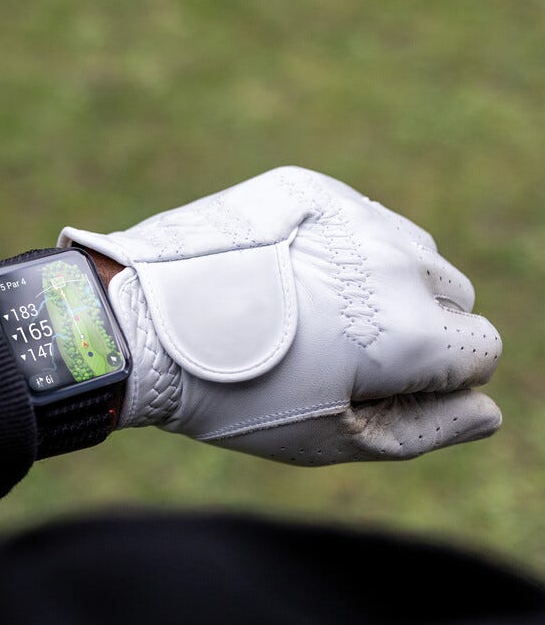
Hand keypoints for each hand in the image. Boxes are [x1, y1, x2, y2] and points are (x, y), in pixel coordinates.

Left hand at [60, 166, 501, 464]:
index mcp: (416, 330)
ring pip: (408, 248)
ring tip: (306, 309)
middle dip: (414, 323)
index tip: (375, 383)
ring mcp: (355, 214)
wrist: (140, 323)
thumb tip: (485, 411)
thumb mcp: (331, 439)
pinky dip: (339, 244)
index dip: (436, 377)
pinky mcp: (311, 186)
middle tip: (335, 348)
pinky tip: (285, 272)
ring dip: (380, 278)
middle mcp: (398, 260)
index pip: (481, 348)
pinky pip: (357, 216)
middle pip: (451, 292)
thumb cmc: (235, 395)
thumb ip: (425, 429)